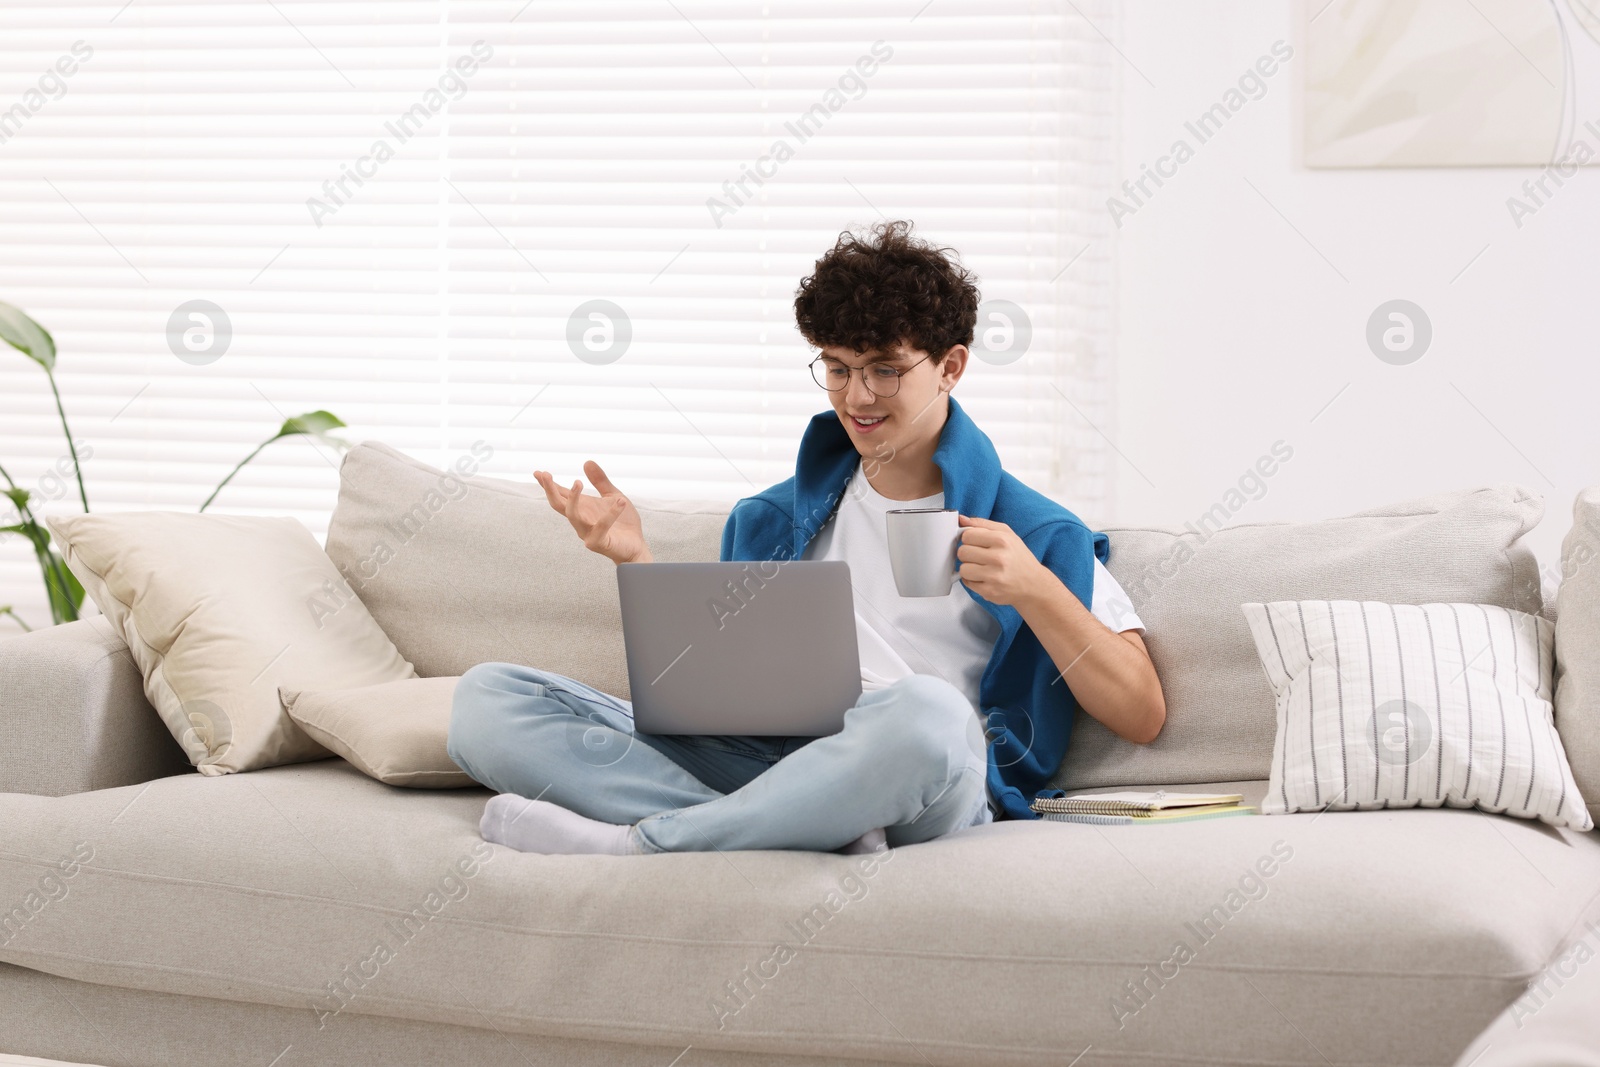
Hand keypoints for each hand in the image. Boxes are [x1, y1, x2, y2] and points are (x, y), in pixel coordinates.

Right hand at [533, 461, 652, 564]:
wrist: (637, 545)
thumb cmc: (624, 523)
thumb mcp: (613, 496)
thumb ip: (600, 481)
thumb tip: (587, 461)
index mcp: (582, 509)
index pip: (560, 496)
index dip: (548, 485)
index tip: (538, 472)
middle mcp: (580, 521)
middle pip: (559, 505)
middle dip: (550, 490)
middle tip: (545, 475)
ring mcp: (587, 533)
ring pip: (573, 516)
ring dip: (573, 499)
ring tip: (577, 482)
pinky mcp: (598, 542)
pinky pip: (601, 527)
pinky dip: (611, 514)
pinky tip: (620, 502)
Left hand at [956, 515, 1050, 606]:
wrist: (1034, 584)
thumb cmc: (1018, 557)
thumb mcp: (1006, 534)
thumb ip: (982, 524)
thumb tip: (961, 519)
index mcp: (1002, 540)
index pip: (967, 535)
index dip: (969, 539)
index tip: (976, 543)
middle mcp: (999, 558)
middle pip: (962, 552)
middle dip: (968, 554)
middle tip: (980, 557)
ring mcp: (994, 576)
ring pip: (963, 569)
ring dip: (969, 568)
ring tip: (982, 568)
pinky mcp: (989, 591)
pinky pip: (967, 582)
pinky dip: (972, 580)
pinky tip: (984, 578)